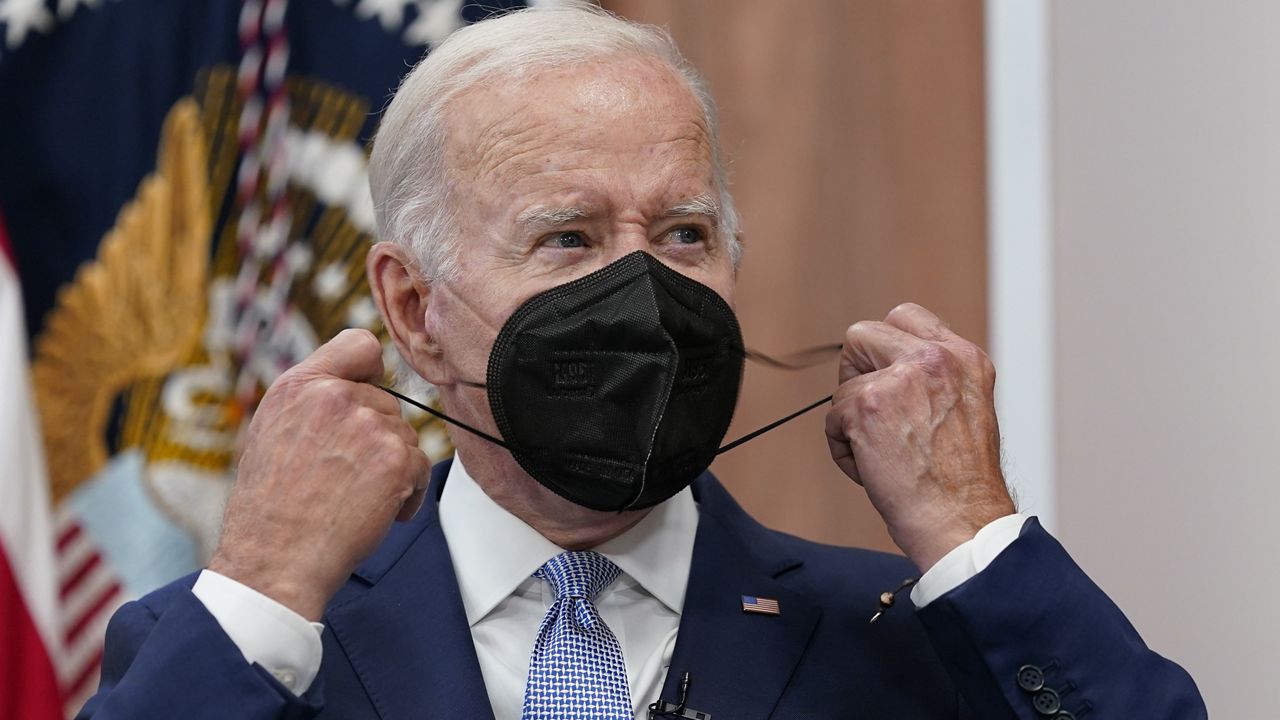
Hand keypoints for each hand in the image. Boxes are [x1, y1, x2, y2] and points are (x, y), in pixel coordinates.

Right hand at [209, 329, 431, 619]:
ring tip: (353, 497)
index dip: (371, 370)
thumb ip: (313, 402)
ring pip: (405, 435)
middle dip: (377, 437)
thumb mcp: (272, 432)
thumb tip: (354, 387)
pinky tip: (376, 513)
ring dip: (391, 467)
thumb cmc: (270, 508)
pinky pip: (420, 466)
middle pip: (388, 402)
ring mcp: (368, 425)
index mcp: (299, 385)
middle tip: (345, 475)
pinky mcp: (395, 459)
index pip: (360, 344)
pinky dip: (407, 493)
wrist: (275, 560)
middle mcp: (334, 396)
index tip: (367, 393)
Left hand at [825, 303, 1015, 572]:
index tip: (885, 378)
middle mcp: (935, 359)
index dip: (884, 349)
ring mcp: (899, 378)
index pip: (905, 317)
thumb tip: (887, 368)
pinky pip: (832, 419)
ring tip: (885, 456)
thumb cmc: (963, 484)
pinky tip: (875, 470)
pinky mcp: (867, 405)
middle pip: (862, 335)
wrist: (963, 521)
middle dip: (857, 374)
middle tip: (874, 416)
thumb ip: (933, 380)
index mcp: (964, 358)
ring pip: (844, 384)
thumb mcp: (967, 410)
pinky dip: (844, 450)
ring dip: (853, 422)